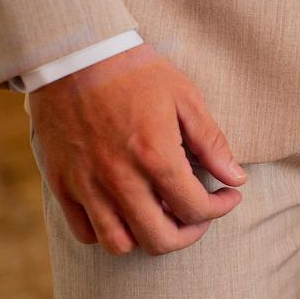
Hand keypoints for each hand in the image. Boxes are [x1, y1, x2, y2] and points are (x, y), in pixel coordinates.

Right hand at [29, 44, 245, 255]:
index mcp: (155, 157)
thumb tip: (237, 179)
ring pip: (120, 244)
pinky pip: (85, 231)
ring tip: (162, 215)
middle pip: (160, 240)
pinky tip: (127, 210)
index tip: (228, 195)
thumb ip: (212, 143)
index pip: (196, 210)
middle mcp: (120, 178)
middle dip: (190, 233)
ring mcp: (87, 184)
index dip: (221, 208)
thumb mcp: (185, 99)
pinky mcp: (62, 183)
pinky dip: (109, 231)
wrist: (74, 53)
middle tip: (198, 213)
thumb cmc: (136, 72)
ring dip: (147, 237)